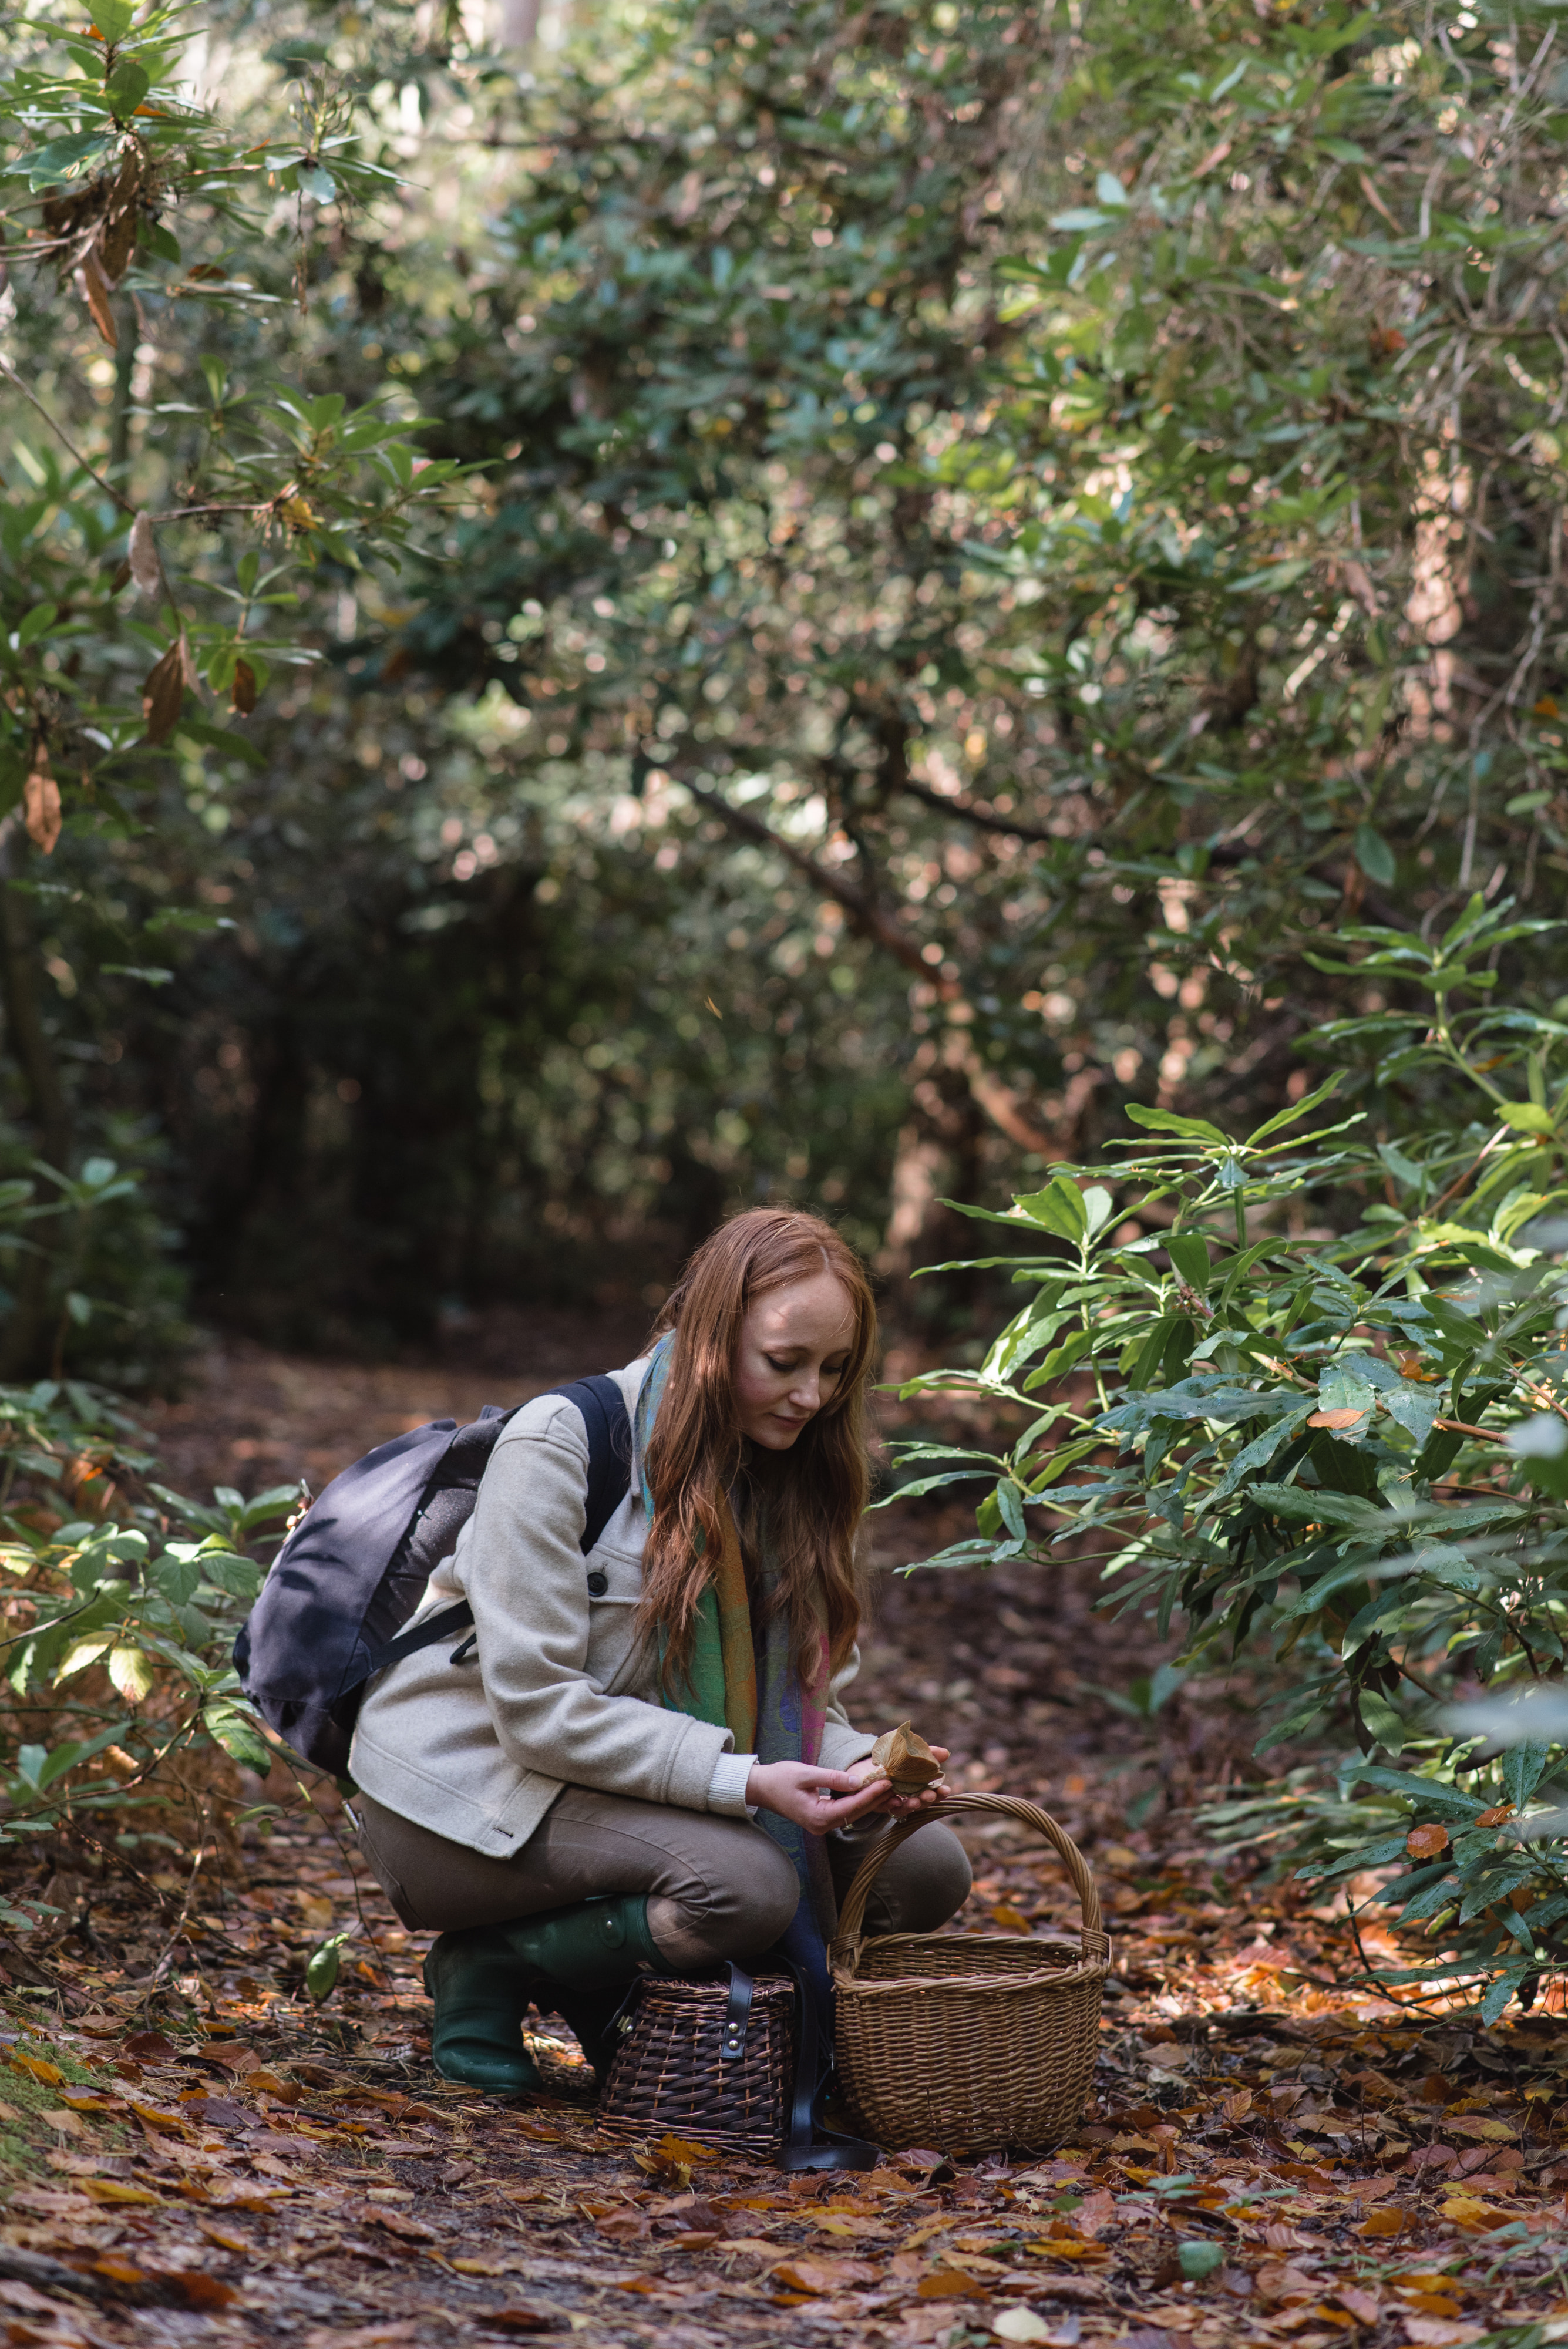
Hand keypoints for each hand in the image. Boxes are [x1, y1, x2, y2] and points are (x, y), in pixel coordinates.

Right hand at [745, 1759, 899, 1835]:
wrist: (761, 1788)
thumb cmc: (780, 1778)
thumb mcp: (805, 1774)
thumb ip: (832, 1777)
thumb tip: (857, 1780)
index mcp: (818, 1816)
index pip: (852, 1806)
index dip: (872, 1794)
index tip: (888, 1781)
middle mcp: (822, 1825)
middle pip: (856, 1813)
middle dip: (877, 1799)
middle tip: (896, 1785)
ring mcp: (822, 1825)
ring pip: (853, 1813)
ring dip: (871, 1801)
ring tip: (891, 1788)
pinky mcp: (822, 1818)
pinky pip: (846, 1812)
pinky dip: (859, 1802)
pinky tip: (872, 1792)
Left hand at [844, 1747, 950, 1819]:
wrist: (867, 1763)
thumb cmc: (893, 1760)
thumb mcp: (910, 1754)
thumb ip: (927, 1754)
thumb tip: (946, 1753)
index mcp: (917, 1785)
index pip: (932, 1792)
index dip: (939, 1793)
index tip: (946, 1790)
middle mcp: (907, 1796)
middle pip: (921, 1802)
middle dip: (927, 1800)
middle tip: (929, 1796)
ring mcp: (894, 1801)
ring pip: (906, 1808)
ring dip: (912, 1805)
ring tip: (915, 1801)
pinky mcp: (880, 1804)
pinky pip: (887, 1808)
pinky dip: (893, 1805)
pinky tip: (895, 1800)